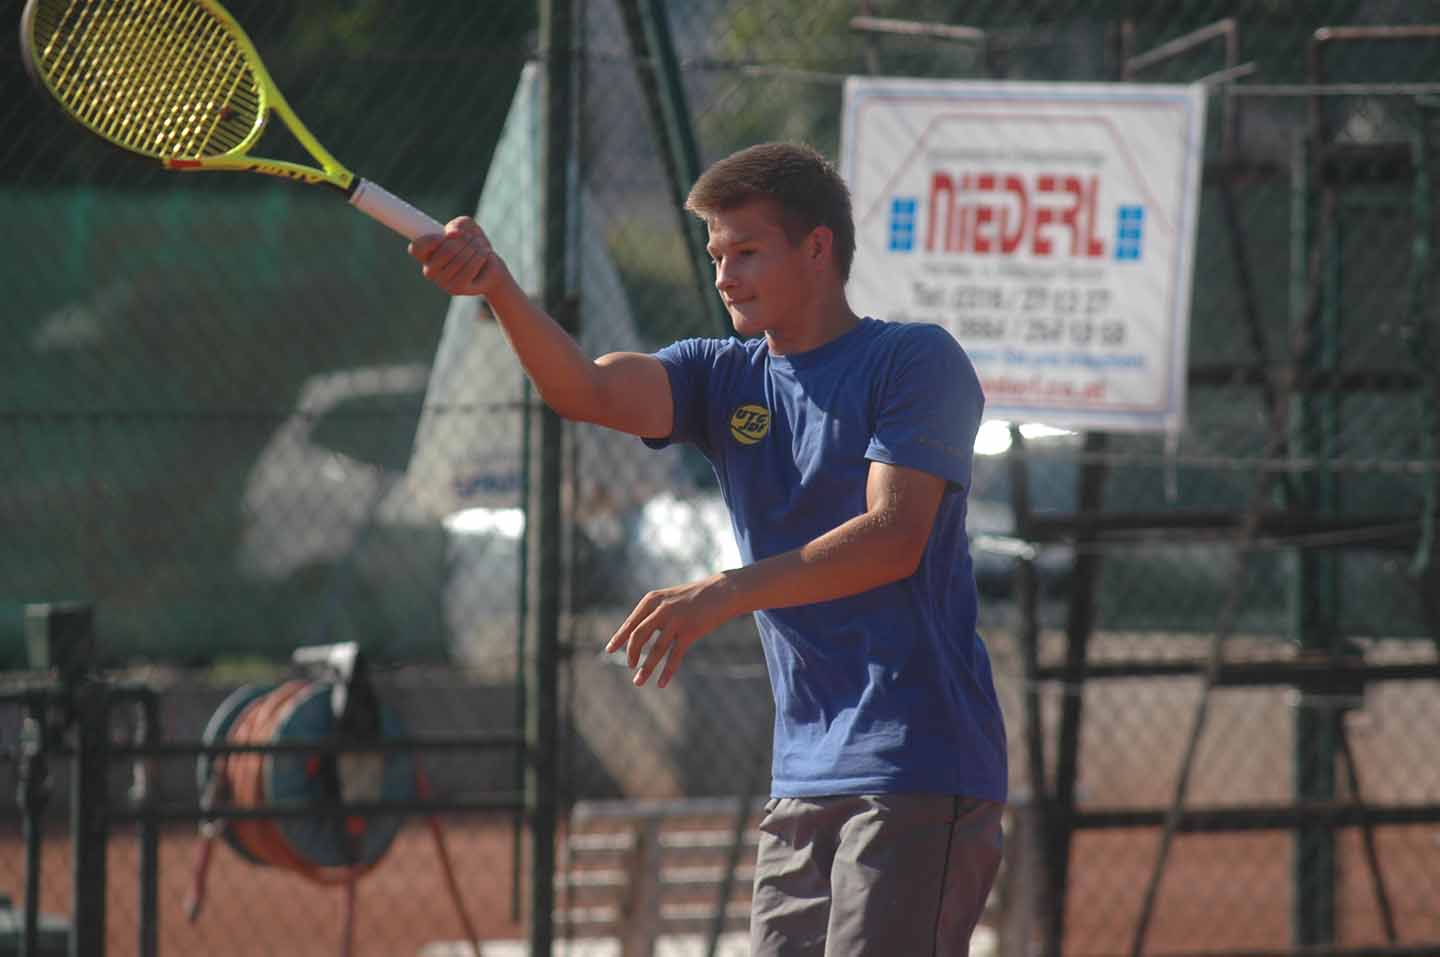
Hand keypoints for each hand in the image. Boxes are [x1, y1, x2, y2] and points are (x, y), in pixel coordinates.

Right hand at [408, 216, 509, 297]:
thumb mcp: (467, 227)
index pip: (416, 248)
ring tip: (481, 246)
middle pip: (446, 250)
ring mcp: (441, 282)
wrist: (490, 266)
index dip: (433, 239)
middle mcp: (429, 270)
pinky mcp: (456, 288)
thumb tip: (452, 233)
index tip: (450, 233)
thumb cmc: (473, 244)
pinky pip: (468, 269)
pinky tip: (485, 254)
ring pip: (459, 259)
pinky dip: (480, 257)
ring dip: (475, 247)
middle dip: (464, 240)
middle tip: (473, 239)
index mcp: (425, 254)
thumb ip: (459, 224)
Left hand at [606, 574, 736, 687]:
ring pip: (656, 650)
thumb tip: (637, 636)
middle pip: (638, 636)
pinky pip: (675, 656)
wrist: (723, 590)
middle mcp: (662, 609)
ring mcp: (676, 620)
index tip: (609, 650)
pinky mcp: (691, 631)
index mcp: (652, 600)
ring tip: (638, 682)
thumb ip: (654, 614)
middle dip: (631, 654)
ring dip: (646, 668)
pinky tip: (661, 683)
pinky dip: (666, 672)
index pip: (631, 623)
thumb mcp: (670, 599)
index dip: (619, 638)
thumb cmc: (695, 597)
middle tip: (630, 666)